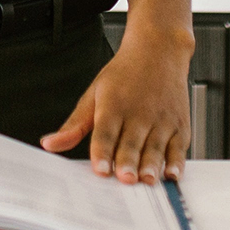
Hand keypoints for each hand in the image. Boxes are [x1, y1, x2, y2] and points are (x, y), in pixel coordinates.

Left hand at [39, 29, 194, 182]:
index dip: (102, 151)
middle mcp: (138, 113)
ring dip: (151, 165)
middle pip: (131, 142)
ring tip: (146, 180)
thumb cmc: (125, 74)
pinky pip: (179, 147)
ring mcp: (161, 119)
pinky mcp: (180, 125)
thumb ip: (75, 124)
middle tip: (125, 179)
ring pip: (155, 146)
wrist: (159, 50)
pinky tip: (172, 175)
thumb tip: (50, 144)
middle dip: (128, 162)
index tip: (100, 169)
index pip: (105, 132)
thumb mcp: (94, 92)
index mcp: (113, 105)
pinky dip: (177, 162)